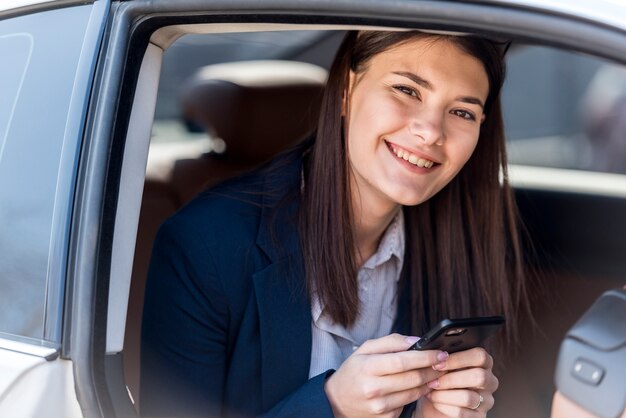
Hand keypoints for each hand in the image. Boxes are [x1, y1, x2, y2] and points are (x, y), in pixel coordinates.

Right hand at [324, 333, 446, 417]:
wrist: (337, 401)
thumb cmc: (354, 372)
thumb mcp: (364, 350)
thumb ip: (390, 342)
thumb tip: (416, 340)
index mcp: (367, 367)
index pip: (402, 361)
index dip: (425, 357)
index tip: (440, 352)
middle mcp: (373, 388)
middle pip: (412, 378)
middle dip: (432, 369)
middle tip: (443, 362)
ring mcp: (380, 406)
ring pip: (414, 393)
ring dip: (428, 382)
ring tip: (434, 373)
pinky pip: (408, 404)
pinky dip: (416, 394)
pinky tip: (418, 386)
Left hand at [417, 347, 498, 417]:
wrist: (436, 403)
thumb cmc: (441, 379)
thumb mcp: (444, 366)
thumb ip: (444, 358)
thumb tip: (434, 354)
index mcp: (483, 363)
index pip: (480, 356)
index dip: (458, 359)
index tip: (438, 364)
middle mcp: (489, 381)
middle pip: (479, 376)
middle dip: (451, 379)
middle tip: (433, 381)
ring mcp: (486, 400)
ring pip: (469, 397)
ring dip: (444, 394)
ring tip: (430, 391)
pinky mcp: (479, 416)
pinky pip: (462, 412)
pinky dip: (444, 406)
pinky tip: (435, 401)